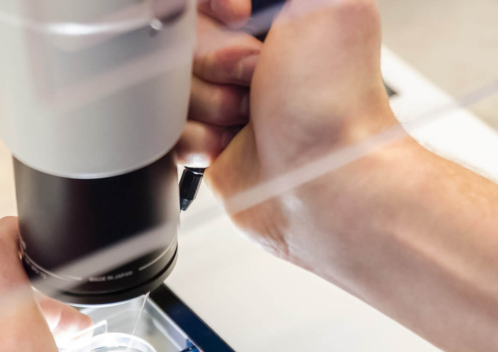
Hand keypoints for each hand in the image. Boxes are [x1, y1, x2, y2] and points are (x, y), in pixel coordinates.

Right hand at [179, 0, 400, 258]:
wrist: (325, 186)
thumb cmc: (334, 102)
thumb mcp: (327, 1)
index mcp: (274, 15)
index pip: (204, 1)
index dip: (211, 7)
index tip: (238, 14)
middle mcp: (247, 52)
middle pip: (178, 33)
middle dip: (212, 57)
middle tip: (255, 76)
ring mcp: (223, 96)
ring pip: (167, 81)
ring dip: (204, 101)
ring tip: (248, 117)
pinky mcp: (205, 138)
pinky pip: (163, 125)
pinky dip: (192, 136)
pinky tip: (229, 142)